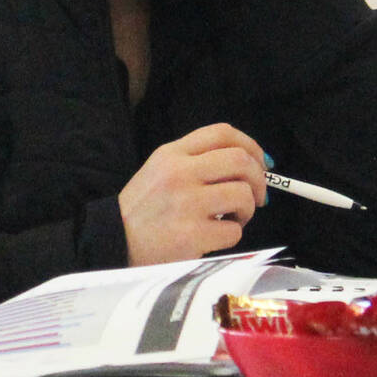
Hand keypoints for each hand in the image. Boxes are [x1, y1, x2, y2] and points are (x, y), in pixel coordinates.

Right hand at [118, 123, 267, 265]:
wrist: (114, 243)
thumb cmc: (143, 210)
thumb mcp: (159, 171)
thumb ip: (196, 161)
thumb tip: (251, 165)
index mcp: (170, 154)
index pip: (222, 133)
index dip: (252, 145)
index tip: (261, 162)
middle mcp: (179, 173)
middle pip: (240, 160)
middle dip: (259, 179)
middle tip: (256, 196)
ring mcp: (186, 203)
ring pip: (243, 195)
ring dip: (247, 209)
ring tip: (232, 218)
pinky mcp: (192, 234)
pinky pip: (234, 230)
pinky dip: (231, 234)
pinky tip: (214, 236)